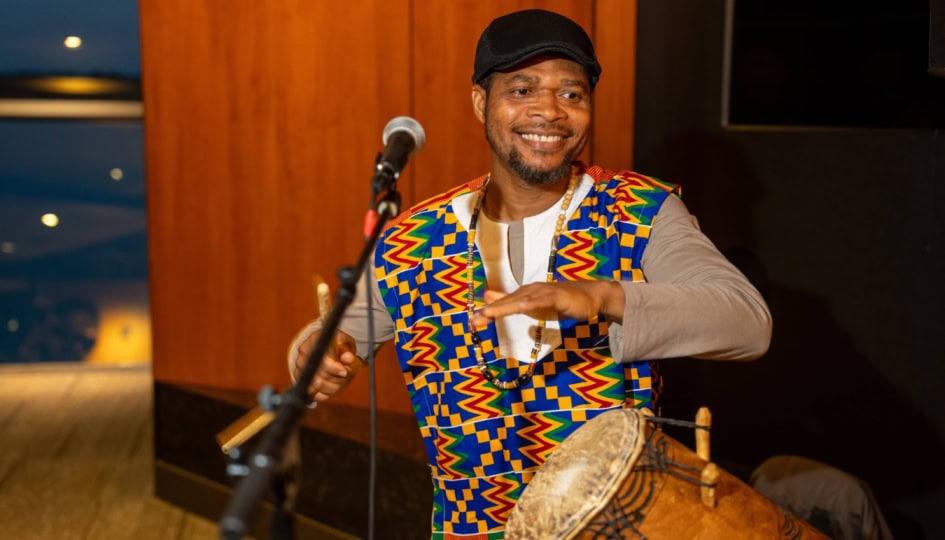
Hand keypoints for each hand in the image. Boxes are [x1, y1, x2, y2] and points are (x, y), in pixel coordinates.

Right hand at [293, 330, 361, 401]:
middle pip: (318, 376)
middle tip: (345, 374)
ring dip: (333, 386)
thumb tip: (347, 358)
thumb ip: (349, 352)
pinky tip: (332, 385)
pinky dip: (326, 393)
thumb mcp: (347, 345)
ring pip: (316, 387)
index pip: (323, 360)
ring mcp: (299, 366)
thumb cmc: (340, 347)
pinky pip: (313, 394)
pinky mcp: (299, 378)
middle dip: (336, 379)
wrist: (330, 349)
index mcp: (316, 339)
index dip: (335, 369)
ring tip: (340, 379)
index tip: (345, 372)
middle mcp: (304, 352)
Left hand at [469, 280, 623, 326]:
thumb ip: (514, 303)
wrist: (590, 296)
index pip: (503, 303)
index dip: (488, 311)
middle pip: (508, 301)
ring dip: (503, 307)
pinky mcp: (557, 296)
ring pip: (520, 300)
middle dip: (490, 311)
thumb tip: (490, 298)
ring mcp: (544, 292)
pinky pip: (542, 301)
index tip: (472, 321)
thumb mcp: (534, 305)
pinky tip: (520, 308)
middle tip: (473, 320)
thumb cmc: (561, 301)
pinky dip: (529, 304)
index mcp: (525, 294)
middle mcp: (531, 290)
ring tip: (488, 314)